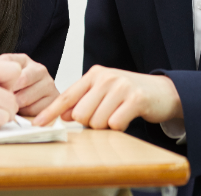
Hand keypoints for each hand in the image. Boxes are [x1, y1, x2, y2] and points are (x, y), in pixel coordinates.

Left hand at [0, 53, 58, 115]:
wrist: (31, 103)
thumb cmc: (12, 89)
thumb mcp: (1, 77)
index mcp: (23, 60)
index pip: (10, 65)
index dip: (0, 79)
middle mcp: (39, 69)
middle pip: (21, 80)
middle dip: (8, 93)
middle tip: (0, 100)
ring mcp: (48, 84)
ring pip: (26, 98)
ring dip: (15, 105)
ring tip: (10, 106)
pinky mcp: (53, 100)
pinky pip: (34, 110)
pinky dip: (25, 113)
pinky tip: (22, 111)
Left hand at [33, 65, 181, 130]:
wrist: (162, 91)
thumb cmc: (129, 93)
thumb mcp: (104, 92)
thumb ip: (83, 101)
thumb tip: (65, 115)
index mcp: (94, 74)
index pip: (67, 96)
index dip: (51, 111)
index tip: (38, 123)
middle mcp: (105, 77)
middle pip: (81, 114)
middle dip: (91, 122)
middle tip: (106, 114)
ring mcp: (121, 86)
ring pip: (97, 121)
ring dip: (106, 125)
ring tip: (118, 113)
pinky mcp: (135, 99)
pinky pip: (115, 124)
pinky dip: (120, 126)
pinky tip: (127, 116)